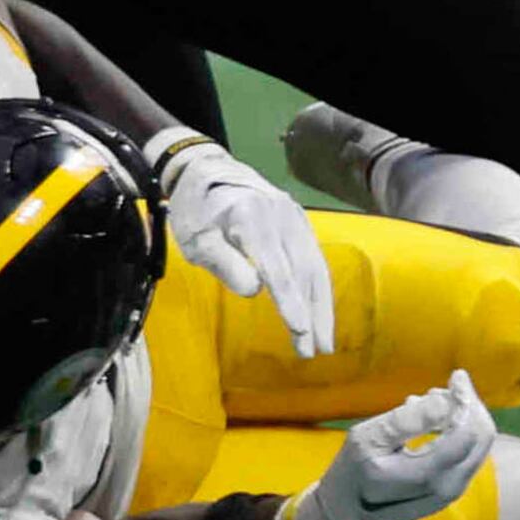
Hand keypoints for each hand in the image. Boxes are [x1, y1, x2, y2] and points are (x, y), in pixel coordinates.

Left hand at [150, 129, 334, 357]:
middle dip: (311, 314)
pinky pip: (314, 257)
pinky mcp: (299, 220)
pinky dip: (319, 288)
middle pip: (302, 271)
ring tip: (323, 341)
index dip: (289, 302)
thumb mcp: (196, 239)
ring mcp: (294, 215)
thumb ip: (223, 264)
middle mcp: (280, 214)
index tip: (300, 330)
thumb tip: (256, 291)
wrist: (205, 168)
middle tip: (315, 350)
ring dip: (321, 306)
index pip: (276, 269)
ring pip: (315, 267)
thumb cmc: (196, 210)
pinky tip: (320, 312)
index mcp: (251, 218)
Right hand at [280, 373, 495, 519]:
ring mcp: (453, 490)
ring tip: (428, 403)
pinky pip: (468, 453)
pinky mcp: (452, 489)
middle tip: (441, 388)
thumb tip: (444, 400)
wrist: (350, 512)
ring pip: (478, 445)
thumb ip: (406, 420)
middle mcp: (450, 485)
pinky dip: (458, 431)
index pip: (467, 433)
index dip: (467, 400)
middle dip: (467, 405)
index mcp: (427, 474)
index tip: (456, 375)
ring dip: (462, 417)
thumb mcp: (366, 439)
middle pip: (481, 437)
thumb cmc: (353, 471)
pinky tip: (433, 423)